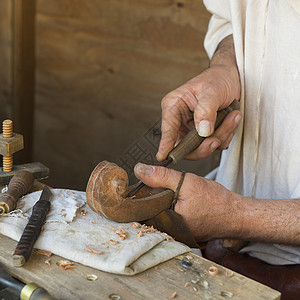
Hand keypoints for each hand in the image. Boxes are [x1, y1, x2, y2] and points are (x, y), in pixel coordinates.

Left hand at [134, 163, 240, 241]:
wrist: (236, 214)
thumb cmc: (216, 202)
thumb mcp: (186, 182)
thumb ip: (161, 176)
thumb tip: (139, 170)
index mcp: (166, 224)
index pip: (139, 210)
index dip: (137, 194)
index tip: (137, 185)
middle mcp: (168, 233)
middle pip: (147, 212)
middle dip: (149, 196)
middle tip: (155, 185)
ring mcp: (175, 234)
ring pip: (157, 213)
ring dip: (159, 201)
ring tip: (167, 191)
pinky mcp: (181, 231)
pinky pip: (168, 216)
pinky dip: (168, 206)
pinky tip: (174, 198)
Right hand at [157, 35, 240, 160]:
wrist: (231, 78)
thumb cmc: (217, 79)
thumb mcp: (212, 91)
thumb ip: (206, 111)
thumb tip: (203, 132)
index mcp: (173, 107)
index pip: (167, 129)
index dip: (165, 144)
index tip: (162, 157)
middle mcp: (180, 120)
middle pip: (184, 146)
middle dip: (204, 145)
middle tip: (217, 139)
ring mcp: (191, 129)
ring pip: (201, 147)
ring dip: (221, 136)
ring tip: (233, 116)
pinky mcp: (203, 134)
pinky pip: (213, 144)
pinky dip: (225, 135)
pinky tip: (231, 119)